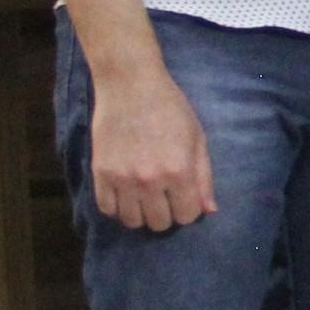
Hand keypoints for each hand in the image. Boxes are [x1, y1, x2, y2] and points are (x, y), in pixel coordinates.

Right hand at [90, 63, 214, 231]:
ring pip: (132, 221)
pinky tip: (125, 193)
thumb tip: (209, 210)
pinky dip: (117, 207)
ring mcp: (122, 179)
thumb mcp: (197, 139)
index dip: (189, 209)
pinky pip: (107, 209)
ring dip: (141, 214)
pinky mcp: (100, 173)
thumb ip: (204, 177)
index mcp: (179, 171)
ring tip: (144, 197)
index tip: (184, 197)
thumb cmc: (170, 108)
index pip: (187, 215)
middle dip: (167, 213)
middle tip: (165, 196)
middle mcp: (150, 180)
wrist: (130, 86)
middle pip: (159, 223)